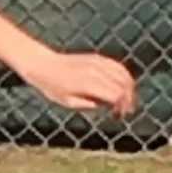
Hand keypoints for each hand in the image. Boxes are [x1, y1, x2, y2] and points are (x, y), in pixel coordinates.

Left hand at [20, 48, 137, 113]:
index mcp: (88, 84)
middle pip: (123, 86)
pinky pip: (117, 65)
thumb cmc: (51, 85)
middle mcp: (95, 71)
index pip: (116, 95)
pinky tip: (125, 84)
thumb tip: (104, 106)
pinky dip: (125, 75)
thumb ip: (87, 105)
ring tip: (128, 99)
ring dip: (130, 87)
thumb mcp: (66, 101)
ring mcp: (97, 62)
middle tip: (125, 110)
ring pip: (123, 74)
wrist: (42, 64)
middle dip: (128, 99)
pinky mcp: (96, 57)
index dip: (121, 107)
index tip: (118, 115)